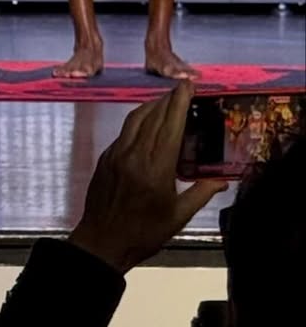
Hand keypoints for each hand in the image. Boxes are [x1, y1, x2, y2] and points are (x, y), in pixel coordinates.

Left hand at [68, 81, 226, 273]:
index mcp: (156, 168)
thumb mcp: (177, 217)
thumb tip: (223, 181)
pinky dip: (138, 120)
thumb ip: (200, 194)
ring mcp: (117, 153)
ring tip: (166, 99)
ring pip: (135, 119)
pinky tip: (146, 122)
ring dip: (152, 105)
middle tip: (181, 88)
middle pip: (153, 117)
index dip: (180, 103)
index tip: (187, 85)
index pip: (170, 126)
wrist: (102, 241)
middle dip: (168, 100)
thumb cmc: (145, 233)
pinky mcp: (106, 156)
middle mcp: (135, 154)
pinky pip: (124, 131)